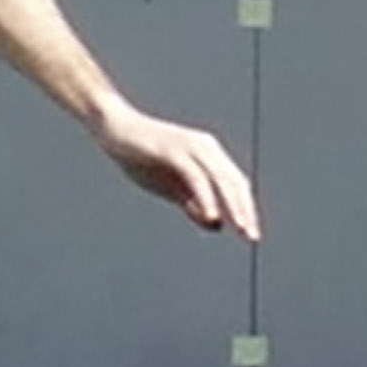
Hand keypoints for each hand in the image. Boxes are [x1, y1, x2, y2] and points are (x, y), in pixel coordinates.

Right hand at [90, 102, 260, 240]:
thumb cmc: (141, 157)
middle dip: (245, 210)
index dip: (245, 208)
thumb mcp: (171, 188)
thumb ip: (193, 204)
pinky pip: (196, 176)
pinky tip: (211, 214)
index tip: (250, 234)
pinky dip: (206, 196)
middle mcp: (206, 147)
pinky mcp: (175, 149)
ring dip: (233, 204)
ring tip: (240, 227)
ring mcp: (191, 146)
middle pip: (234, 181)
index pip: (235, 184)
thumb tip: (217, 224)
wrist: (114, 130)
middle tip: (252, 236)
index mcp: (208, 155)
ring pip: (221, 178)